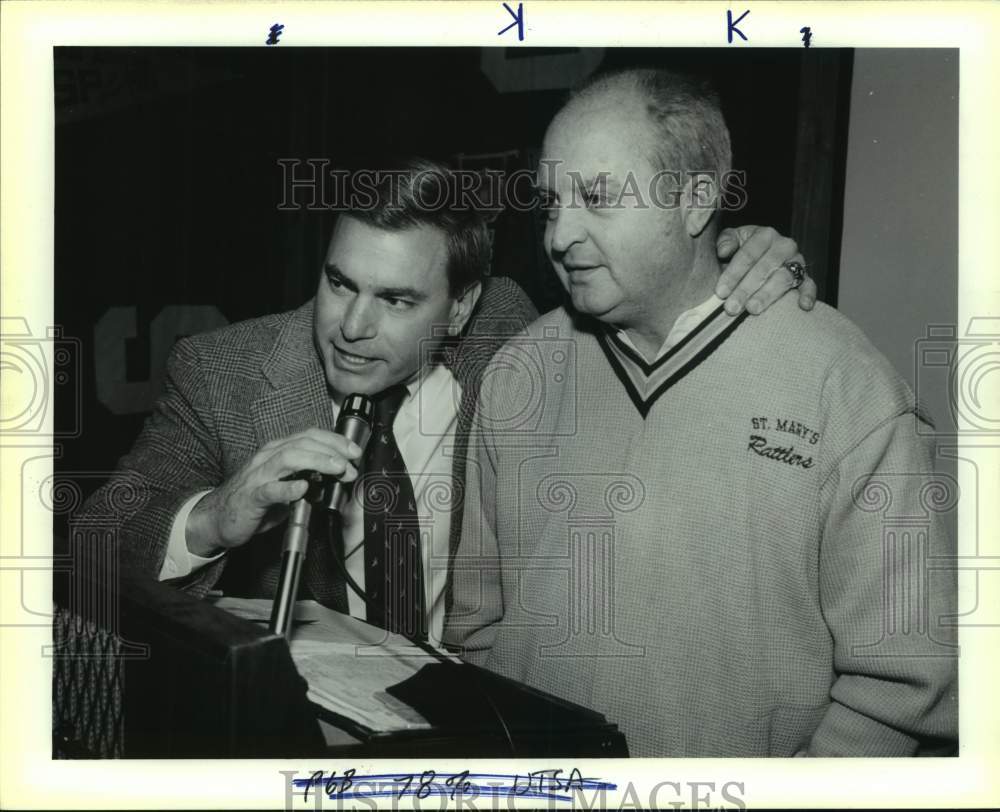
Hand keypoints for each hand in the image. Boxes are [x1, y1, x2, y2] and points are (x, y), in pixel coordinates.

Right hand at [185, 428, 362, 556]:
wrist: (217, 518)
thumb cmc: (254, 500)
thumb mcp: (286, 485)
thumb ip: (308, 478)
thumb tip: (337, 477)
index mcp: (278, 452)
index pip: (309, 436)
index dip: (334, 440)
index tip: (355, 451)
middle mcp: (268, 458)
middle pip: (303, 443)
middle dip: (331, 450)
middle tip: (351, 462)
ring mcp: (258, 476)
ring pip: (288, 458)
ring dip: (317, 461)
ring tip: (336, 468)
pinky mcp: (250, 497)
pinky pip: (270, 489)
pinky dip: (288, 488)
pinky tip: (302, 488)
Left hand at [714, 225, 816, 314]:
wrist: (759, 255)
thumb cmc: (741, 248)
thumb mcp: (732, 239)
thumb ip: (726, 241)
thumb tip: (724, 251)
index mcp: (765, 235)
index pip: (748, 254)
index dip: (733, 273)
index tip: (721, 291)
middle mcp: (784, 246)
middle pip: (765, 268)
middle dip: (746, 289)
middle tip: (732, 307)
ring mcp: (796, 261)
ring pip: (783, 278)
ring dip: (767, 295)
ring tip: (753, 309)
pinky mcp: (805, 276)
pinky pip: (809, 285)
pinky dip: (808, 295)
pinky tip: (803, 306)